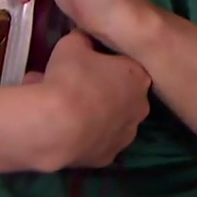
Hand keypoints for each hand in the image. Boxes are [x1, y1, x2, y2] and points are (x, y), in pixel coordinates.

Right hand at [30, 30, 150, 170]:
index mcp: (138, 76)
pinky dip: (84, 135)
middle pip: (121, 93)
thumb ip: (82, 38)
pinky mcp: (107, 158)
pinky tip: (63, 129)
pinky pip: (96, 141)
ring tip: (62, 108)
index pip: (126, 64)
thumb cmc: (70, 78)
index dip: (106, 62)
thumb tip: (82, 38)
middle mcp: (140, 107)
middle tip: (73, 84)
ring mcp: (125, 136)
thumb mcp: (71, 44)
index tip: (87, 62)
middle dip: (101, 88)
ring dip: (93, 113)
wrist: (56, 125)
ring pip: (110, 120)